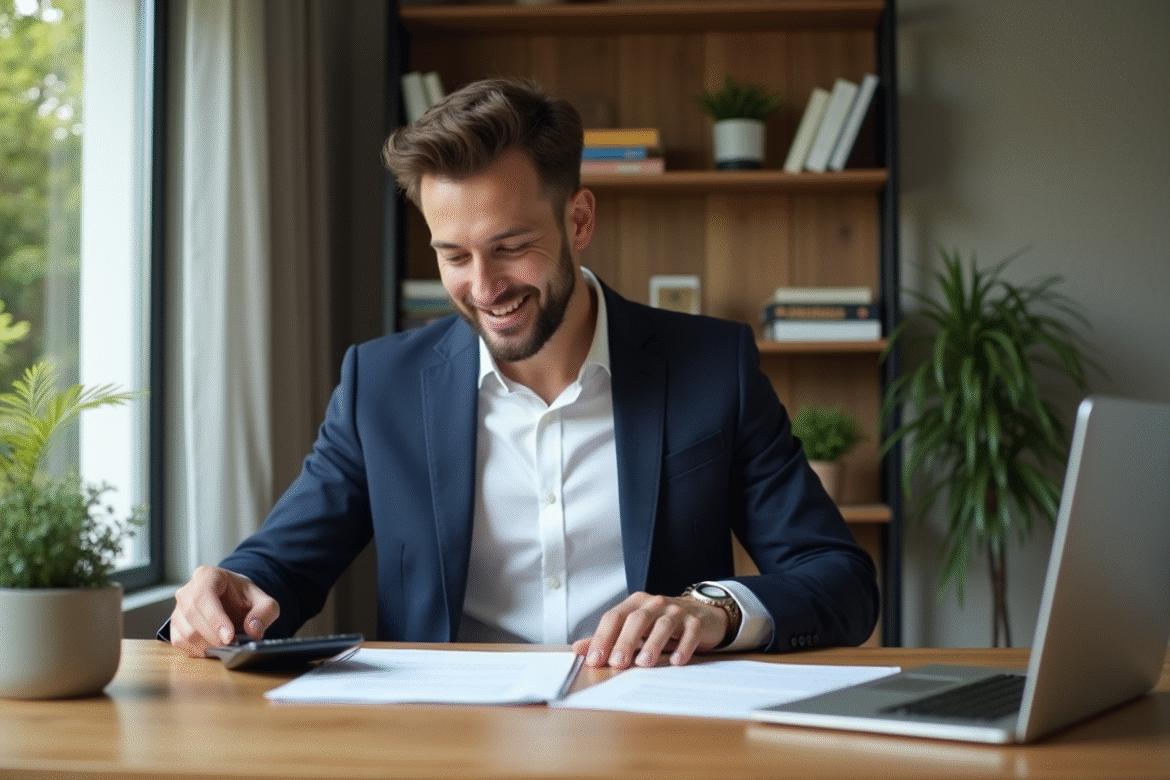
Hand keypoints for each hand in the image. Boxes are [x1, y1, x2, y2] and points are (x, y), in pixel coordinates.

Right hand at [169, 565, 279, 656]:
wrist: (231, 601)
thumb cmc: (243, 598)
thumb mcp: (263, 600)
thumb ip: (265, 612)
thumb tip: (253, 629)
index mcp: (207, 575)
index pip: (204, 596)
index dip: (215, 619)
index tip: (229, 637)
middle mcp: (187, 590)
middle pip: (193, 617)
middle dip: (214, 636)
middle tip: (232, 644)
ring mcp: (177, 608)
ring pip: (186, 633)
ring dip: (207, 645)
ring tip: (225, 644)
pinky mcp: (174, 626)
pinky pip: (179, 642)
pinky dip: (197, 650)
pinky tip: (212, 647)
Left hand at [571, 591, 726, 668]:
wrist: (701, 614)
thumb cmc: (661, 624)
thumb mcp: (634, 629)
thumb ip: (607, 638)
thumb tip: (577, 649)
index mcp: (635, 603)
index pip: (614, 617)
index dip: (603, 638)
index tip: (595, 660)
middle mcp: (655, 603)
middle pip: (636, 619)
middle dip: (625, 642)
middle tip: (617, 664)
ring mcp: (677, 611)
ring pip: (663, 624)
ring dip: (652, 644)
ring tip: (644, 663)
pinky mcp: (696, 622)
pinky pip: (690, 632)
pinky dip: (683, 647)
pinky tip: (676, 661)